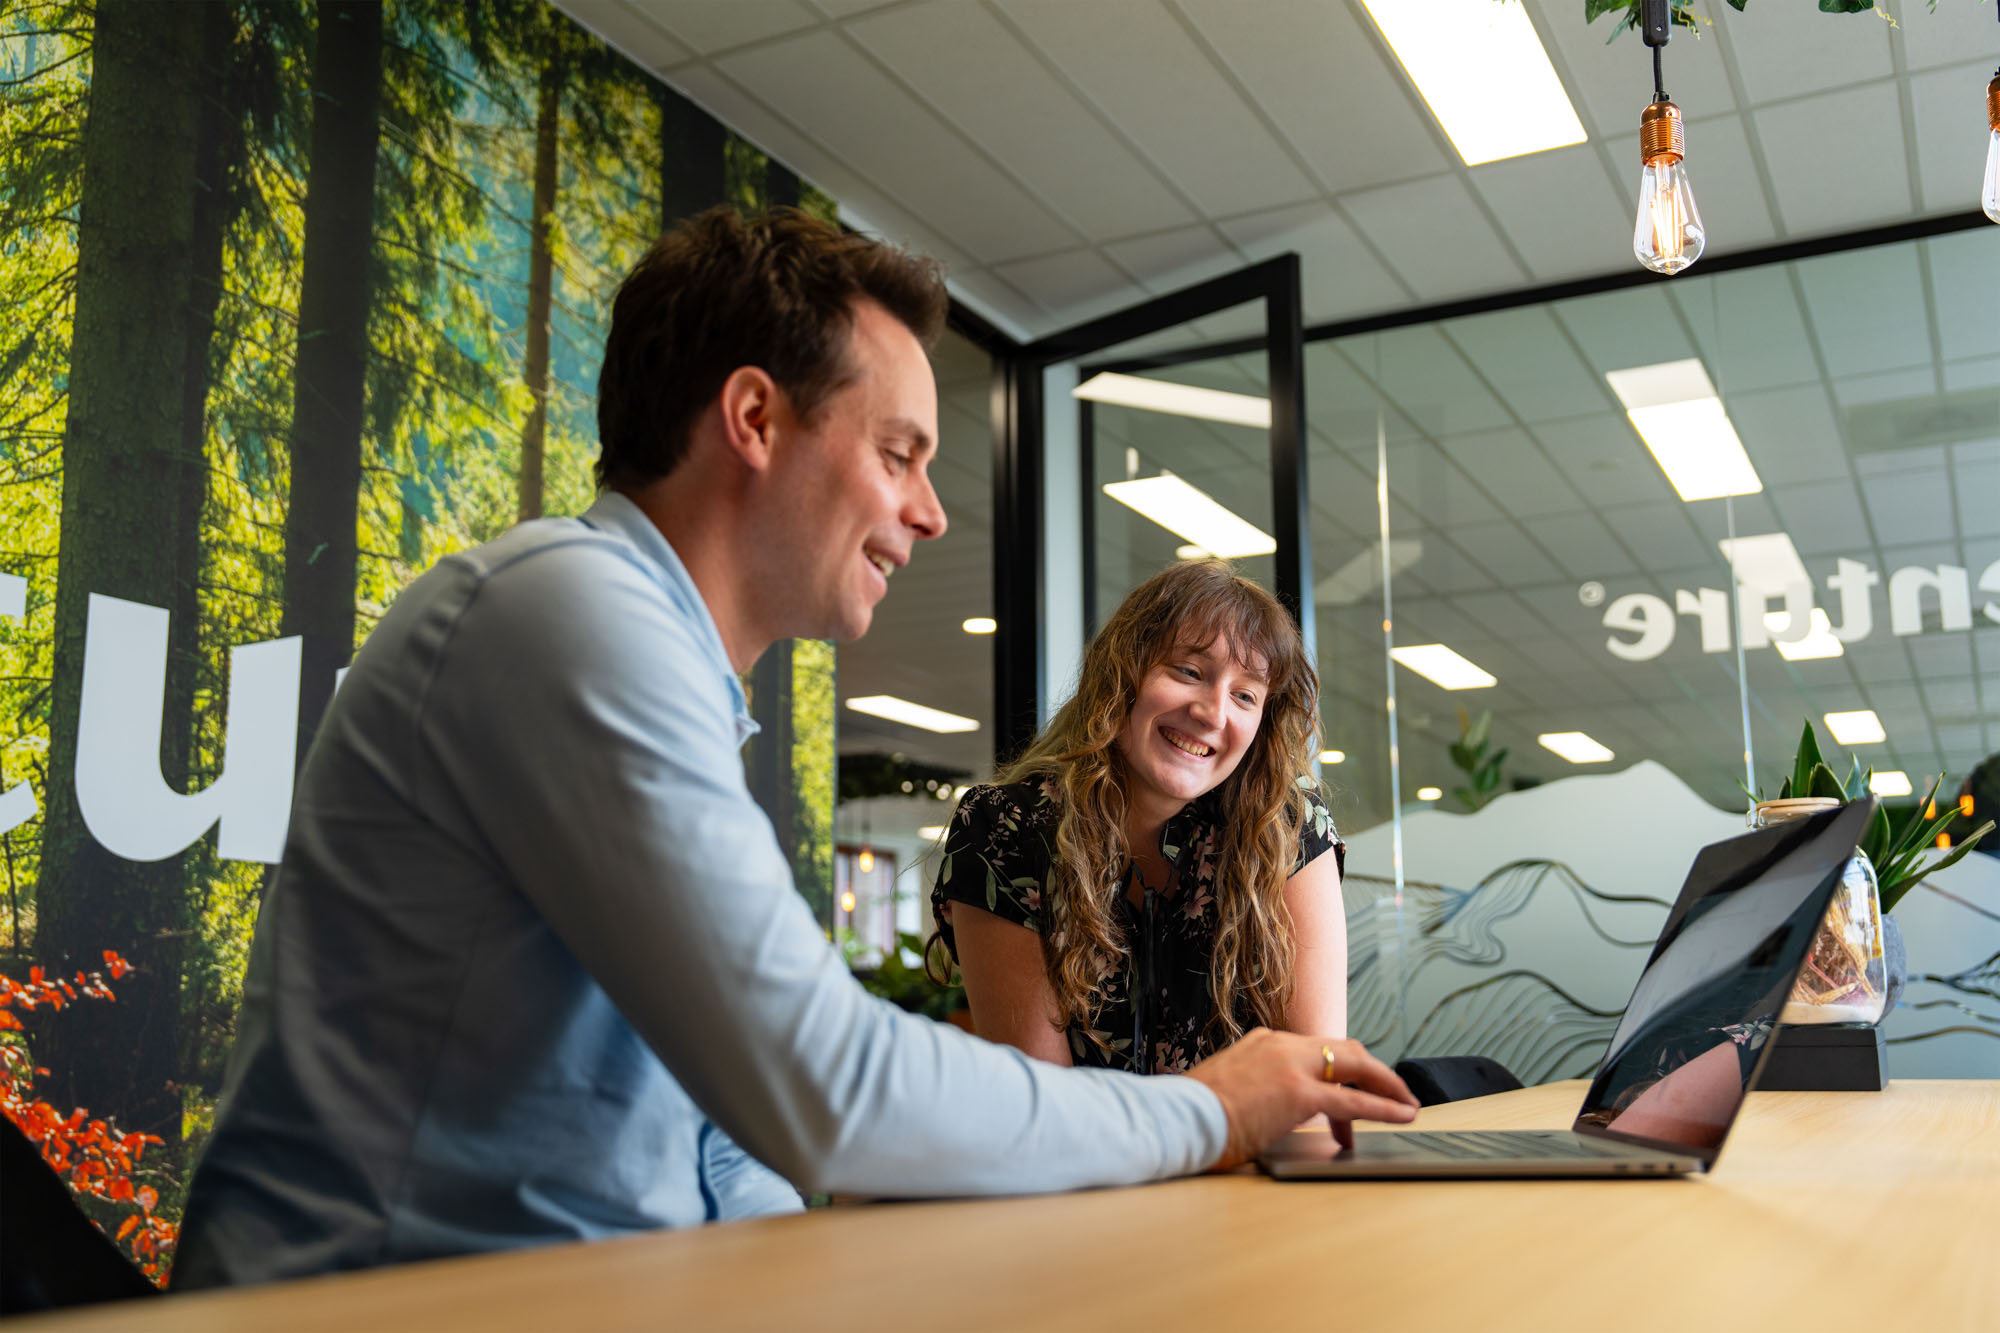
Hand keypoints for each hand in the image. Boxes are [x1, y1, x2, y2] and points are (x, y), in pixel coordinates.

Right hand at [1185, 1029, 1417, 1168]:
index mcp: (1263, 1041)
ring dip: (1386, 1085)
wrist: (1179, 1117)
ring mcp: (1292, 1065)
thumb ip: (1254, 1088)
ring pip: (1355, 1067)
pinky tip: (1401, 1115)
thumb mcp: (1228, 1087)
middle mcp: (1281, 1044)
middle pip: (1343, 1049)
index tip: (1351, 1091)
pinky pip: (1353, 1100)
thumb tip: (1266, 1110)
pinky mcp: (1301, 1093)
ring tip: (1407, 1105)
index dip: (1341, 1070)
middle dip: (1374, 1070)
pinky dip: (1383, 1107)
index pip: (1315, 1049)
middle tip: (1393, 1092)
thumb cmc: (1193, 1113)